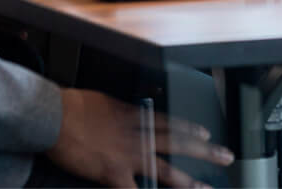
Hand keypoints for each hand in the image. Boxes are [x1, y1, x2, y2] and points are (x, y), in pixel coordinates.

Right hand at [48, 88, 232, 187]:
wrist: (56, 115)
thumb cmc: (74, 106)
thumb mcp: (104, 101)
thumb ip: (120, 110)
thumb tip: (128, 112)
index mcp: (134, 115)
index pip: (169, 122)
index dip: (189, 129)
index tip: (206, 133)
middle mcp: (137, 135)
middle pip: (178, 143)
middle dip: (204, 151)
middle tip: (225, 156)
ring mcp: (128, 155)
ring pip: (166, 169)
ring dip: (188, 181)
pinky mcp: (114, 173)